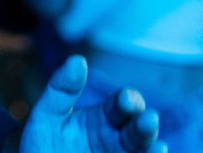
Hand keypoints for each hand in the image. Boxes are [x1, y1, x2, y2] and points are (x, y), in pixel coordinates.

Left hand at [20, 55, 165, 152]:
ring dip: (150, 147)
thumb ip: (62, 89)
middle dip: (144, 124)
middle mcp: (117, 140)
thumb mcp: (48, 116)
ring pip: (143, 152)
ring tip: (158, 147)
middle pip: (137, 130)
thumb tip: (78, 60)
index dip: (127, 100)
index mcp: (103, 118)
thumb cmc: (44, 146)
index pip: (122, 105)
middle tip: (148, 119)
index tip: (125, 99)